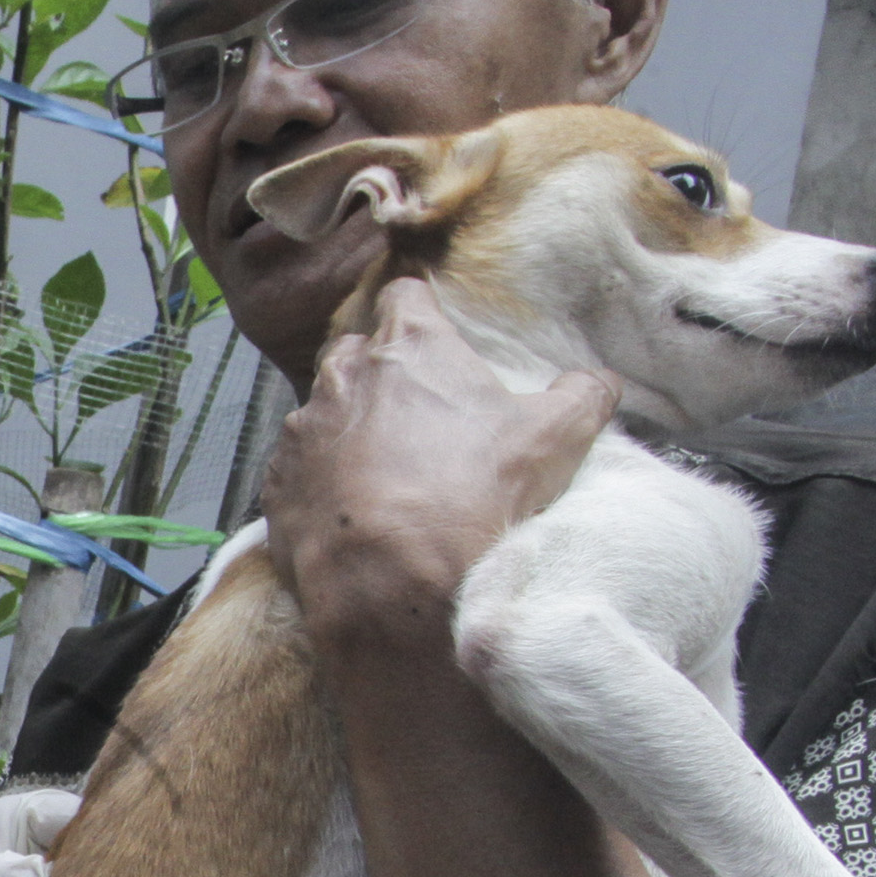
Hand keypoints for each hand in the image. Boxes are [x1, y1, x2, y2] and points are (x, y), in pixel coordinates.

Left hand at [265, 275, 613, 659]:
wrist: (390, 581)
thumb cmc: (475, 494)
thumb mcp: (556, 438)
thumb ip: (583, 394)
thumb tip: (599, 381)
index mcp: (409, 346)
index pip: (406, 295)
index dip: (421, 309)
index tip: (436, 331)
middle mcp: (343, 375)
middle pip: (356, 350)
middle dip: (380, 369)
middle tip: (417, 410)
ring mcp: (301, 430)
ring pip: (321, 409)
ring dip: (346, 427)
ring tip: (383, 468)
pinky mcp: (275, 484)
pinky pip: (296, 468)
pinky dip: (319, 479)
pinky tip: (349, 507)